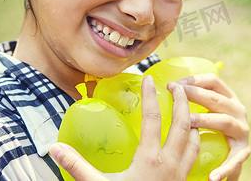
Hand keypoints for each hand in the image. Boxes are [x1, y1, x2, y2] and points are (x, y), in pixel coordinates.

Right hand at [50, 76, 199, 180]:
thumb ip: (77, 166)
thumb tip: (55, 148)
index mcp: (150, 158)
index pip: (153, 118)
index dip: (150, 96)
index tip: (149, 79)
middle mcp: (171, 162)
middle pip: (182, 123)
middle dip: (182, 100)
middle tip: (177, 85)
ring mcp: (181, 173)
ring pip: (193, 138)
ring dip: (192, 119)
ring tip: (187, 107)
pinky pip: (196, 156)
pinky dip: (196, 141)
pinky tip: (191, 138)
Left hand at [178, 73, 250, 180]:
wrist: (225, 161)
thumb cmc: (208, 130)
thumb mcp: (203, 112)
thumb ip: (190, 102)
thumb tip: (164, 91)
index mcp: (227, 97)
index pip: (213, 81)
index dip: (194, 79)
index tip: (175, 83)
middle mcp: (237, 110)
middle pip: (215, 99)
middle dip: (193, 94)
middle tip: (174, 94)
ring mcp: (242, 130)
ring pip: (224, 121)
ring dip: (205, 120)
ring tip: (189, 122)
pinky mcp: (243, 151)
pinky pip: (234, 159)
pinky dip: (223, 167)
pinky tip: (211, 176)